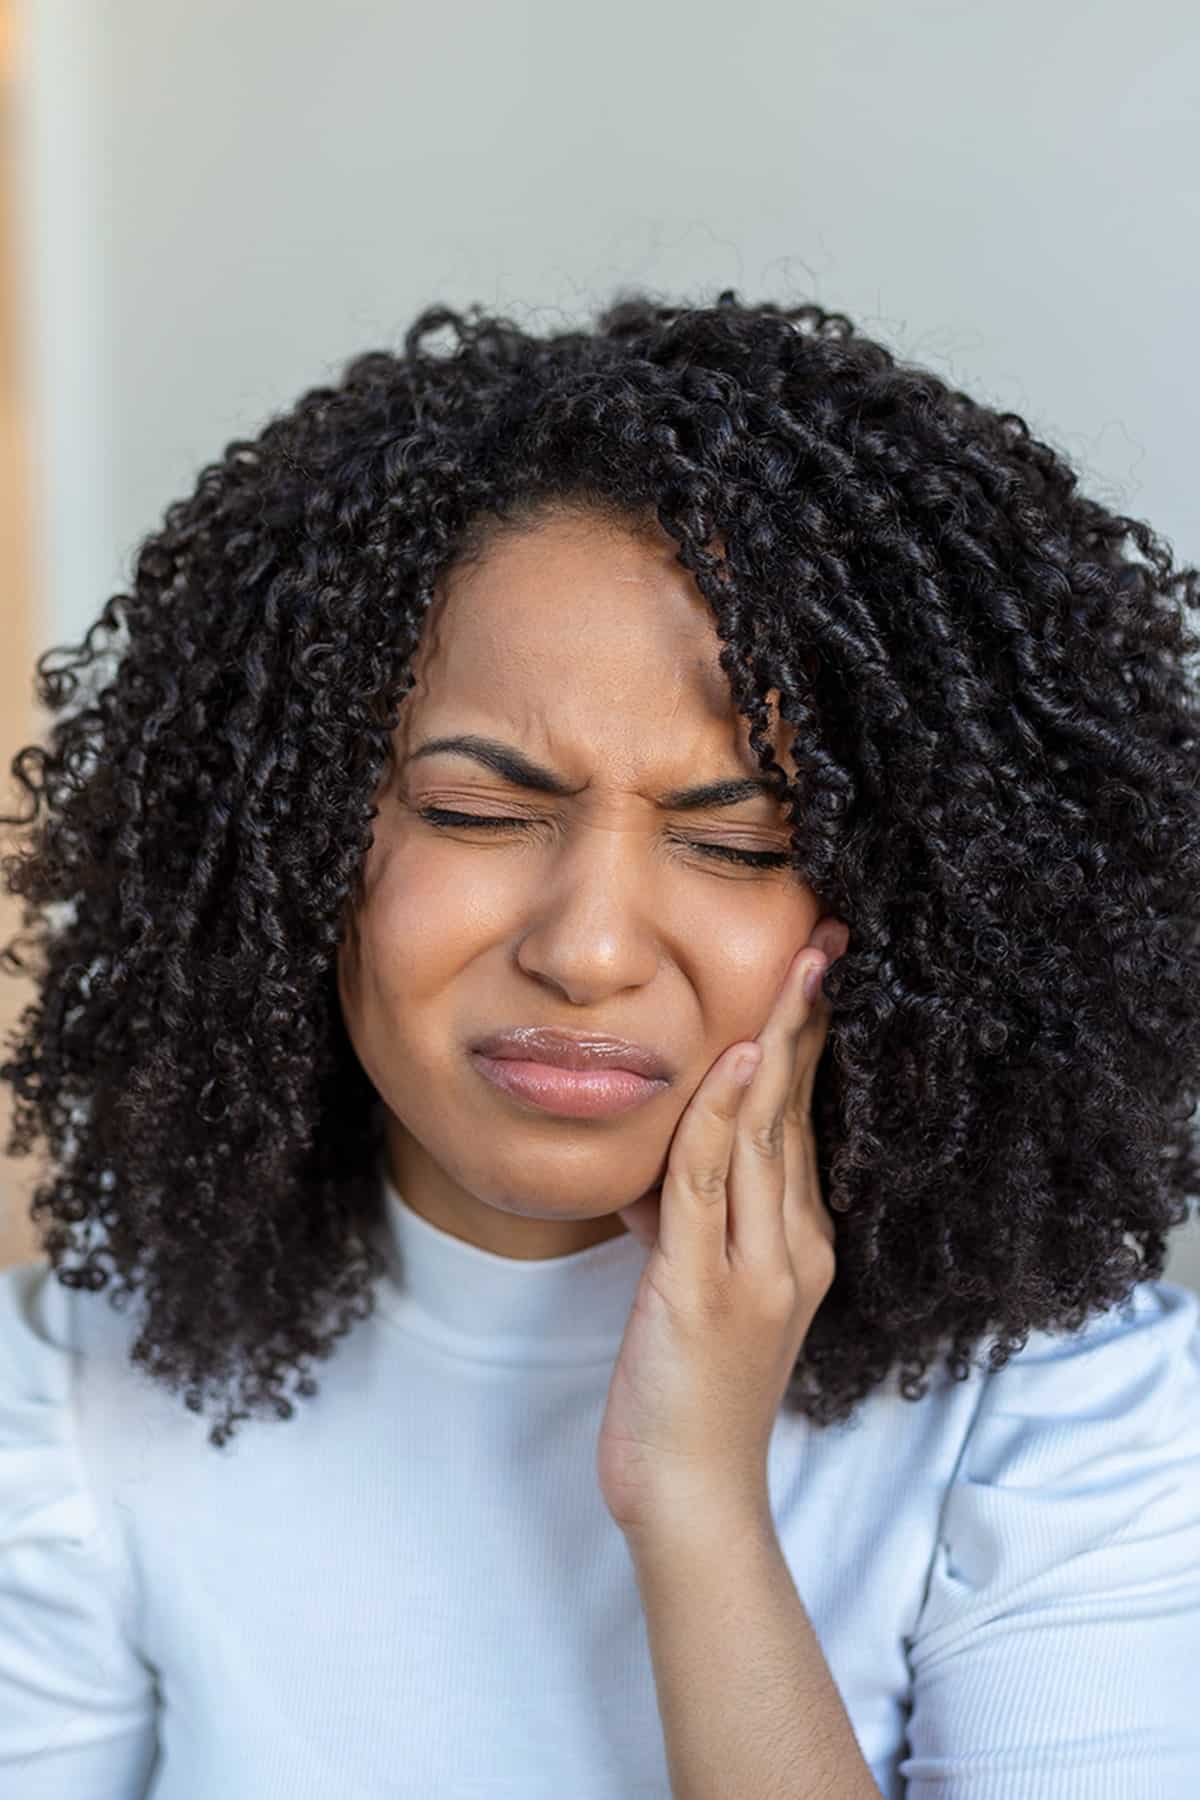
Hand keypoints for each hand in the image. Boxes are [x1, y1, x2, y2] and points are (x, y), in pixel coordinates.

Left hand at [596, 916, 848, 1539]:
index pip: (802, 1123)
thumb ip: (689, 1224)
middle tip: (824, 941)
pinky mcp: (709, 1292)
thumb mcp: (692, 1291)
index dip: (807, 1045)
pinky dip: (720, 1119)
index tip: (814, 974)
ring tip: (796, 972)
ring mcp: (759, 1270)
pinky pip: (713, 1187)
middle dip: (807, 1022)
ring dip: (776, 1046)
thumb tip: (655, 1163)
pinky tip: (731, 1061)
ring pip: (767, 1137)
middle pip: (796, 1114)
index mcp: (797, 1244)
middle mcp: (794, 1249)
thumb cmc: (685, 1395)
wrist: (688, 1495)